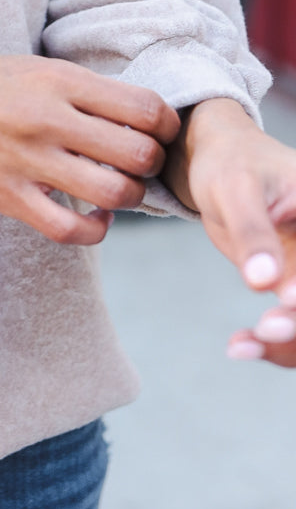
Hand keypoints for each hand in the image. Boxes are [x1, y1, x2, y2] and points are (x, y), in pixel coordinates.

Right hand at [0, 52, 178, 245]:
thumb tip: (144, 117)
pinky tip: (95, 216)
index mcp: (59, 81)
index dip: (166, 124)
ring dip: (129, 196)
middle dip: (151, 162)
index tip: (160, 131)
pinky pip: (70, 229)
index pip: (143, 107)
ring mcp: (27, 161)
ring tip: (120, 187)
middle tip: (141, 162)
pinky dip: (96, 229)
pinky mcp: (8, 196)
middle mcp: (47, 119)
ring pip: (112, 193)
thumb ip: (87, 91)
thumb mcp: (39, 68)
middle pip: (136, 153)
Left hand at [165, 97, 295, 367]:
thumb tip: (264, 281)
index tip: (288, 302)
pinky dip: (276, 345)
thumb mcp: (235, 187)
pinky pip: (295, 327)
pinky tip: (240, 345)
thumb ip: (252, 231)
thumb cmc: (231, 164)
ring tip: (243, 343)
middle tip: (266, 329)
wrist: (221, 163)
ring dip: (289, 344)